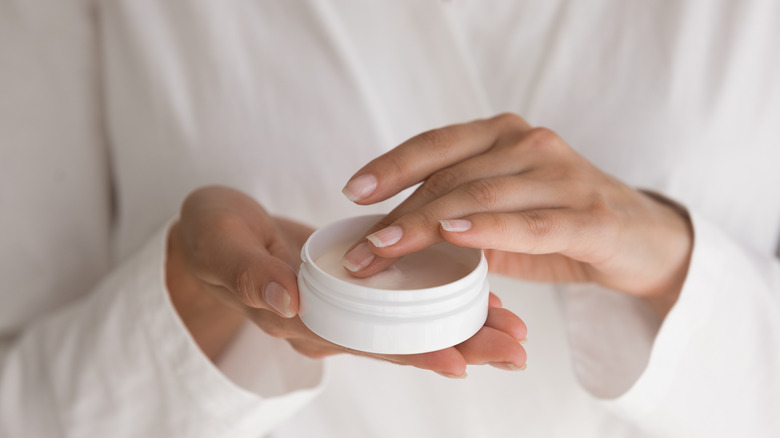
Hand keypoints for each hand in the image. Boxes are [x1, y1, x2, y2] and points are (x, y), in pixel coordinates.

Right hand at [166, 186, 526, 376]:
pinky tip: (478, 296)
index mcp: (299, 319)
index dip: (411, 353)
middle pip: (400, 343)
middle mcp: (329, 322)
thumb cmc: (212, 238)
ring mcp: (344, 307)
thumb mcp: (220, 246)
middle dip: (458, 347)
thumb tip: (286, 299)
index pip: (364, 344)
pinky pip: (402, 300)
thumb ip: (249, 274)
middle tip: (514, 351)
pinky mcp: (356, 286)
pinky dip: (439, 300)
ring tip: (513, 332)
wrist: (212, 233)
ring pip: (409, 325)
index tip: (462, 361)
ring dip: (461, 328)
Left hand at [341, 114, 692, 317]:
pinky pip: (530, 223)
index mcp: (506, 136)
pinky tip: (454, 238)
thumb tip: (394, 239)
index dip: (392, 166)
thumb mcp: (504, 214)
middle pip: (451, 177)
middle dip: (398, 215)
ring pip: (480, 197)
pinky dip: (488, 230)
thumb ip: (460, 216)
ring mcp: (561, 177)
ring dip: (427, 227)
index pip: (437, 144)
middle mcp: (531, 145)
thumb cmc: (562, 223)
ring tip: (386, 250)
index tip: (353, 192)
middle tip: (362, 249)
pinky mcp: (588, 216)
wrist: (642, 239)